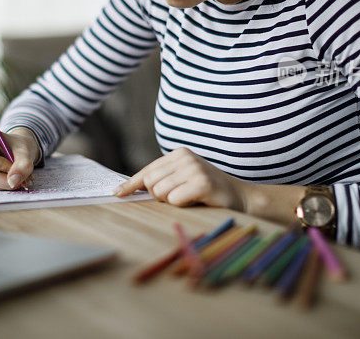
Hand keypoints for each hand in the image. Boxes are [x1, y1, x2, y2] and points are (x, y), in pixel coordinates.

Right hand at [0, 127, 39, 189]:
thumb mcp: (25, 151)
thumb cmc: (18, 145)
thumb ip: (23, 165)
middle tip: (22, 178)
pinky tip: (8, 177)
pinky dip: (1, 185)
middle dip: (6, 179)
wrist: (15, 148)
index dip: (1, 166)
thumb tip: (13, 182)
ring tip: (18, 175)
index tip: (14, 166)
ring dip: (6, 183)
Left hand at [113, 147, 248, 208]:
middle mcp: (185, 157)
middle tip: (177, 197)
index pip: (147, 170)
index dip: (131, 183)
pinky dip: (181, 205)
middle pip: (150, 182)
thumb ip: (163, 179)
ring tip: (189, 198)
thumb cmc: (208, 192)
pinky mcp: (202, 183)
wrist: (241, 198)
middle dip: (158, 195)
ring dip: (171, 201)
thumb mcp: (183, 179)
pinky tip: (196, 200)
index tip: (118, 193)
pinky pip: (174, 200)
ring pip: (160, 192)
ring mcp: (194, 168)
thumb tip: (131, 188)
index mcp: (178, 153)